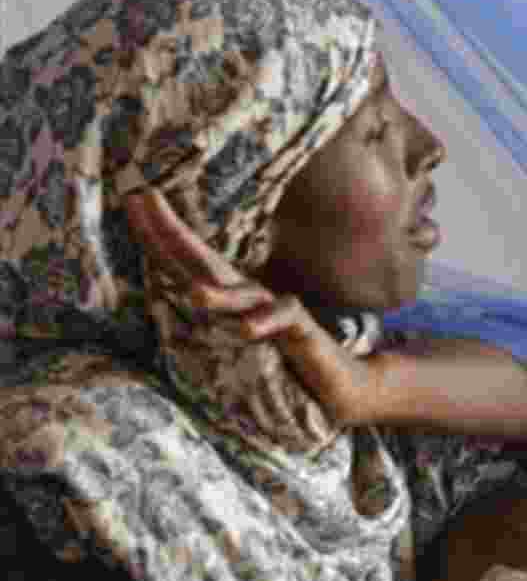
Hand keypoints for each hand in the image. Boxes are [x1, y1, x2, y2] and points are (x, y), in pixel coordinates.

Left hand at [123, 188, 377, 426]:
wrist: (339, 381)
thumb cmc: (288, 359)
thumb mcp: (242, 338)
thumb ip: (215, 319)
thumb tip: (176, 301)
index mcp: (229, 296)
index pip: (187, 262)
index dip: (158, 234)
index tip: (131, 199)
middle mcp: (248, 295)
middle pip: (205, 262)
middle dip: (173, 232)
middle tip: (143, 199)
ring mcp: (275, 310)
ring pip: (241, 295)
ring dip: (217, 294)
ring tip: (192, 295)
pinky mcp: (302, 330)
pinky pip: (284, 319)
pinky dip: (266, 322)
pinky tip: (248, 330)